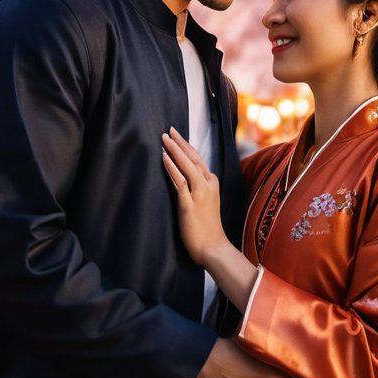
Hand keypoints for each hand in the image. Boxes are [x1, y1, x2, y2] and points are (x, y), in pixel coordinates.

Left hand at [162, 128, 227, 266]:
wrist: (213, 247)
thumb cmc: (207, 228)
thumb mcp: (204, 203)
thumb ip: (196, 189)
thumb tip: (181, 178)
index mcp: (212, 183)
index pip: (198, 159)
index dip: (187, 146)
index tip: (176, 135)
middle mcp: (208, 184)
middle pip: (193, 158)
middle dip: (181, 143)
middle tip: (169, 130)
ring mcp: (200, 194)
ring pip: (187, 165)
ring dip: (175, 150)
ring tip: (165, 139)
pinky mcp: (190, 204)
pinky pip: (180, 181)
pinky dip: (172, 167)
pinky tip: (164, 157)